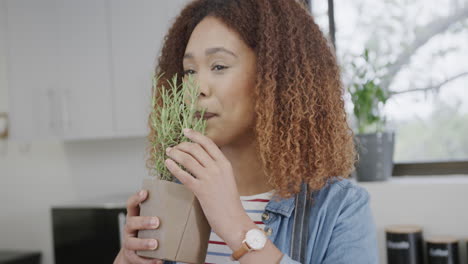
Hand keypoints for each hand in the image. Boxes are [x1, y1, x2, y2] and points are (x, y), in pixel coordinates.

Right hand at [114, 190, 163, 263]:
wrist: (135, 252)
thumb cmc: (148, 231)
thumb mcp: (150, 218)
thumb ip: (160, 211)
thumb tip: (186, 203)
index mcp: (134, 216)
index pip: (131, 204)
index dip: (136, 198)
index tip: (145, 192)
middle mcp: (130, 228)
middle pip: (132, 222)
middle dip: (143, 221)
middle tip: (157, 222)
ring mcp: (129, 242)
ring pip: (132, 242)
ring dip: (144, 243)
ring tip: (155, 244)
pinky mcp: (132, 256)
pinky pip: (138, 259)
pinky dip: (148, 260)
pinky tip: (158, 260)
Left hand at [164, 128, 252, 245]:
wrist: (233, 219)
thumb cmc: (229, 202)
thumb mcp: (227, 179)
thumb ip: (217, 168)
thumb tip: (202, 160)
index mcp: (225, 164)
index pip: (208, 143)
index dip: (195, 135)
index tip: (185, 131)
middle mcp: (217, 168)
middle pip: (195, 149)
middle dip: (182, 145)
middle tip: (174, 147)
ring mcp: (209, 178)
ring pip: (188, 159)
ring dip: (175, 153)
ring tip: (168, 152)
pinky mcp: (200, 190)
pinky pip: (183, 175)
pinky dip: (173, 167)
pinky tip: (167, 163)